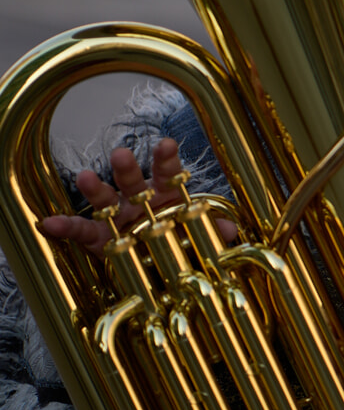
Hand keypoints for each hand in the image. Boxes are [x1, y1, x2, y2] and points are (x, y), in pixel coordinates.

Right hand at [40, 138, 234, 254]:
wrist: (164, 265)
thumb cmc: (182, 240)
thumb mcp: (201, 236)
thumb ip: (213, 231)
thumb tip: (229, 231)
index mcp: (167, 194)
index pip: (169, 173)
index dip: (168, 160)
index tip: (166, 144)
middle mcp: (140, 200)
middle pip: (133, 181)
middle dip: (128, 168)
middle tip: (121, 155)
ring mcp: (118, 216)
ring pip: (106, 198)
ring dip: (95, 188)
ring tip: (85, 177)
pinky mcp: (100, 237)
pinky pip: (81, 231)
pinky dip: (65, 227)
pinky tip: (48, 223)